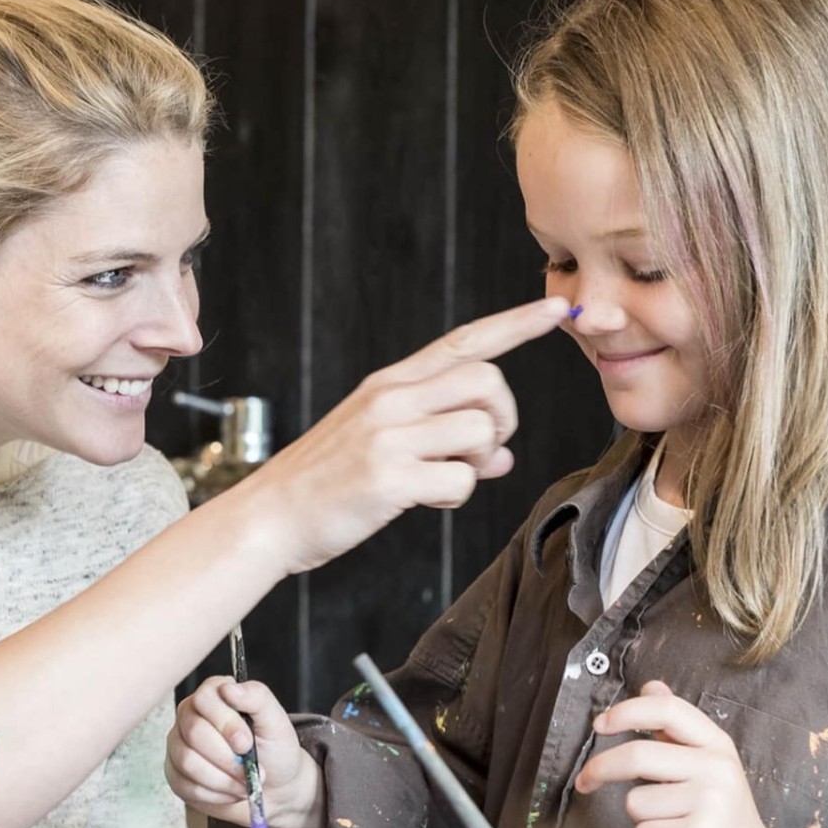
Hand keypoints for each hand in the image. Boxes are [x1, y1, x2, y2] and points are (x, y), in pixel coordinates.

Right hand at [166, 674, 324, 827]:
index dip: (225, 723)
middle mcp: (191, 716)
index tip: (246, 743)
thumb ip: (257, 698)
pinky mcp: (176, 774)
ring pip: (187, 761)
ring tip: (244, 782)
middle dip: (227, 758)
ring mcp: (179, 745)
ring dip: (222, 779)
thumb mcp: (276, 722)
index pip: (204, 699)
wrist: (275, 788)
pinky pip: (185, 786)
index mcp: (214, 695)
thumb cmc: (275, 751)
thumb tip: (229, 689)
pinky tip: (230, 791)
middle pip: (194, 732)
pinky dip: (215, 794)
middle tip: (249, 768)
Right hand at [230, 298, 569, 576]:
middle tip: (478, 451)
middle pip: (487, 380)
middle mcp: (389, 399)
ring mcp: (388, 435)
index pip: (464, 341)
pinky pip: (461, 479)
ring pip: (481, 428)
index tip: (557, 311)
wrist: (269, 516)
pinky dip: (455, 496)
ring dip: (477, 461)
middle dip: (501, 418)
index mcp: (388, 384)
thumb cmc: (327, 482)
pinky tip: (426, 500)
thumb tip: (501, 456)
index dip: (515, 325)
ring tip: (442, 478)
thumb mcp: (381, 444)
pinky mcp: (388, 476)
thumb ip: (441, 440)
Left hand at [575, 680, 788, 827]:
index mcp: (717, 745)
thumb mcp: (707, 767)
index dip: (627, 711)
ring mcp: (712, 804)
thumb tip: (651, 686)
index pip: (668, 710)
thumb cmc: (723, 821)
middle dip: (600, 769)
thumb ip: (678, 730)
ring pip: (636, 802)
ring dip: (641, 819)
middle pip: (637, 755)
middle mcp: (717, 769)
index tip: (599, 725)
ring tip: (672, 827)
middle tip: (585, 781)